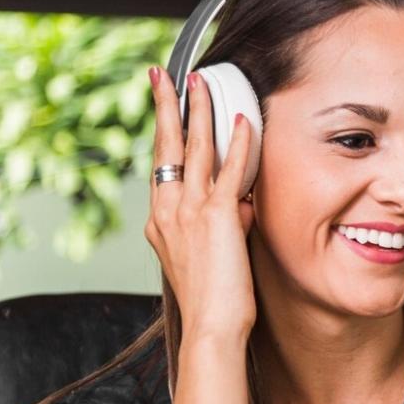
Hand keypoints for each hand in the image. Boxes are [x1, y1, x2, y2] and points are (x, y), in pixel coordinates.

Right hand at [144, 65, 257, 341]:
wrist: (211, 328)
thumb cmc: (213, 301)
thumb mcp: (213, 255)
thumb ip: (226, 224)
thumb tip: (243, 204)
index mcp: (161, 221)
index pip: (160, 166)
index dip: (162, 134)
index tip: (164, 108)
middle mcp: (167, 211)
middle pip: (164, 146)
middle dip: (165, 106)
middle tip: (162, 75)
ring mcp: (189, 212)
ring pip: (192, 149)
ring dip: (198, 111)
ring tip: (200, 81)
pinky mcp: (216, 218)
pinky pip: (228, 171)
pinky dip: (237, 145)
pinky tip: (241, 122)